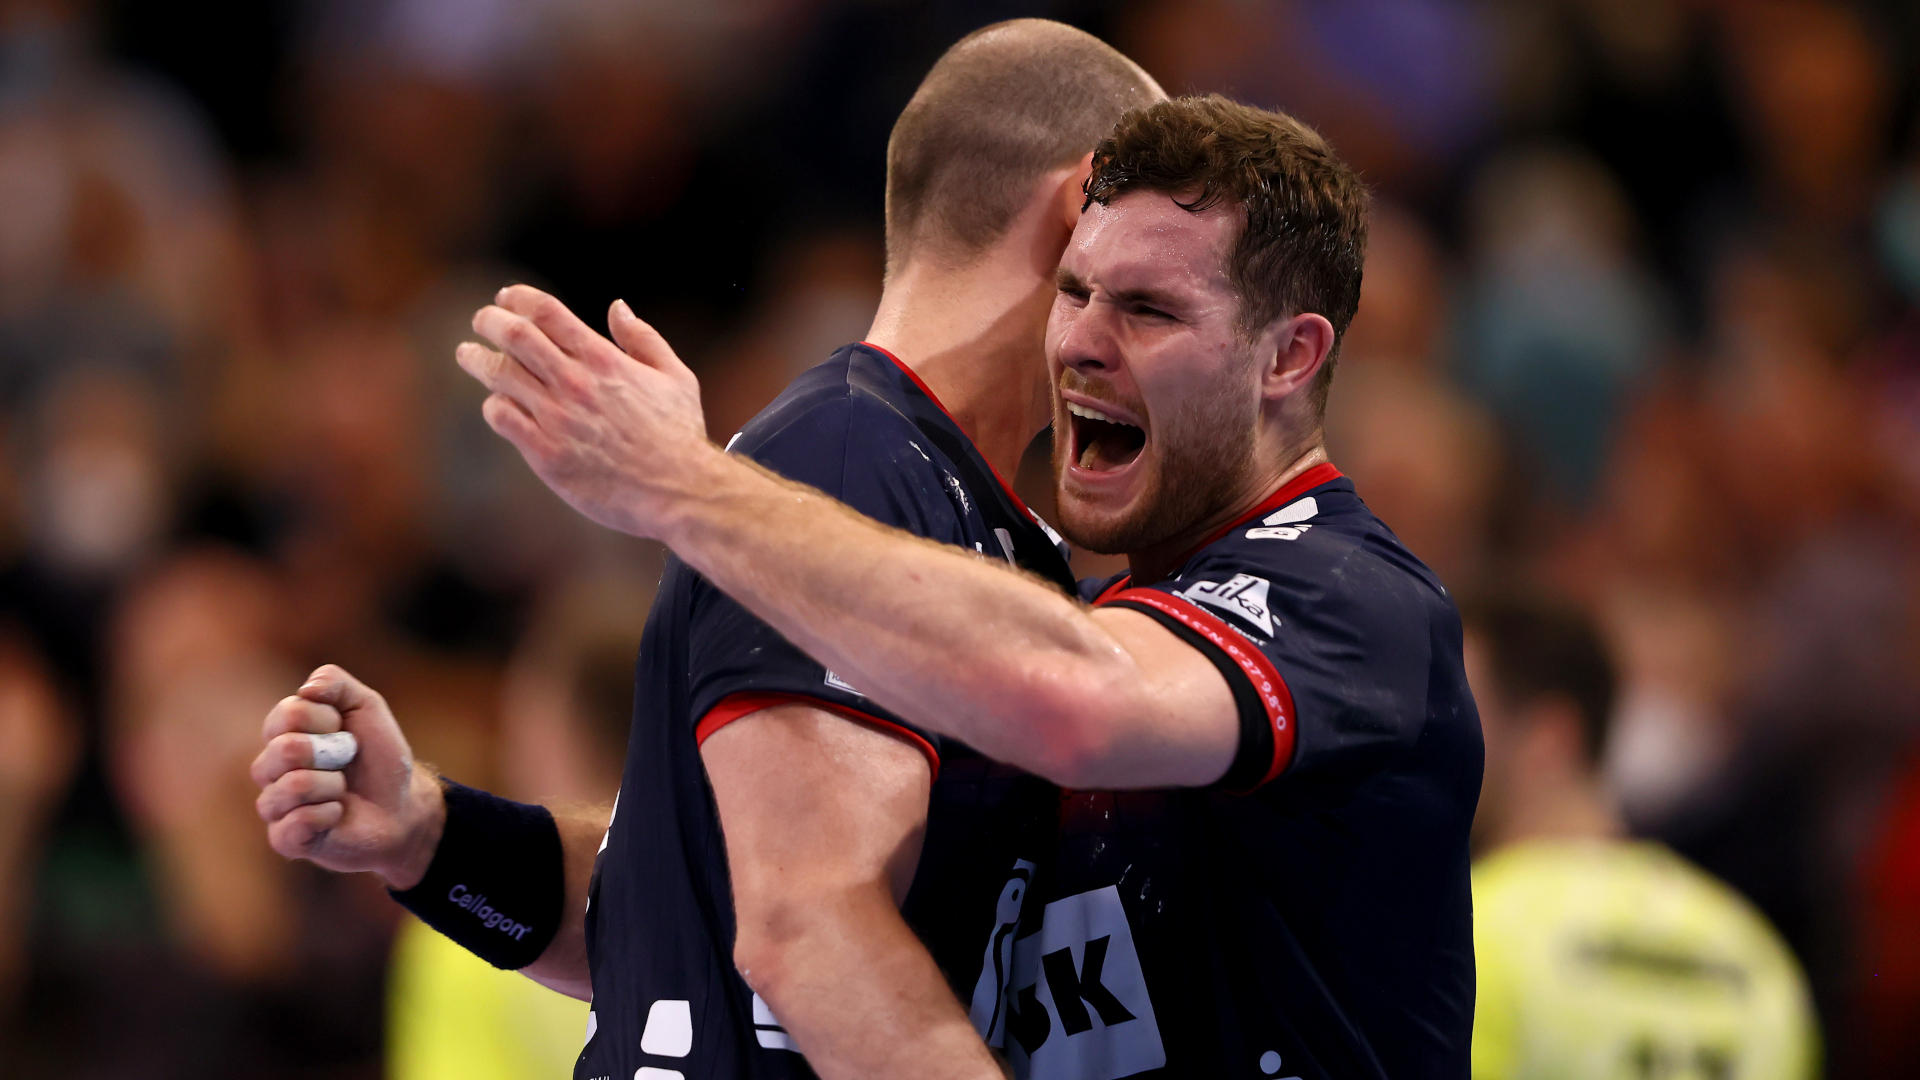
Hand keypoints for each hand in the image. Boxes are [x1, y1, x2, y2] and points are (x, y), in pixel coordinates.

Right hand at [251, 665, 443, 888]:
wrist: (401, 806)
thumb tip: (306, 689)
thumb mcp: (368, 708)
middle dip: (332, 754)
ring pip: (290, 787)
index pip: (288, 714)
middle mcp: (271, 768)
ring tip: (343, 791)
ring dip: (332, 786)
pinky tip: (337, 815)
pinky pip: (294, 824)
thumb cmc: (379, 758)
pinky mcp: (285, 838)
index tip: (346, 730)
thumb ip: (336, 683)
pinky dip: (328, 816)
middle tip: (347, 763)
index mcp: (284, 734)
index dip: (326, 719)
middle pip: (284, 749)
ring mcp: (275, 804)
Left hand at [457, 285, 712, 539]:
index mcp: (604, 359)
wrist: (678, 491)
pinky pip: (502, 417)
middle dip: (489, 320)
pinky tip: (498, 405)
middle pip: (514, 335)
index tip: (507, 298)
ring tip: (468, 355)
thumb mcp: (675, 377)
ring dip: (477, 359)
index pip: (547, 312)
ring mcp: (557, 419)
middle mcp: (575, 383)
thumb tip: (617, 307)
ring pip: (499, 374)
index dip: (519, 298)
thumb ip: (643, 338)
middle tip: (481, 320)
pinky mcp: (546, 454)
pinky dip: (494, 405)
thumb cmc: (679, 435)